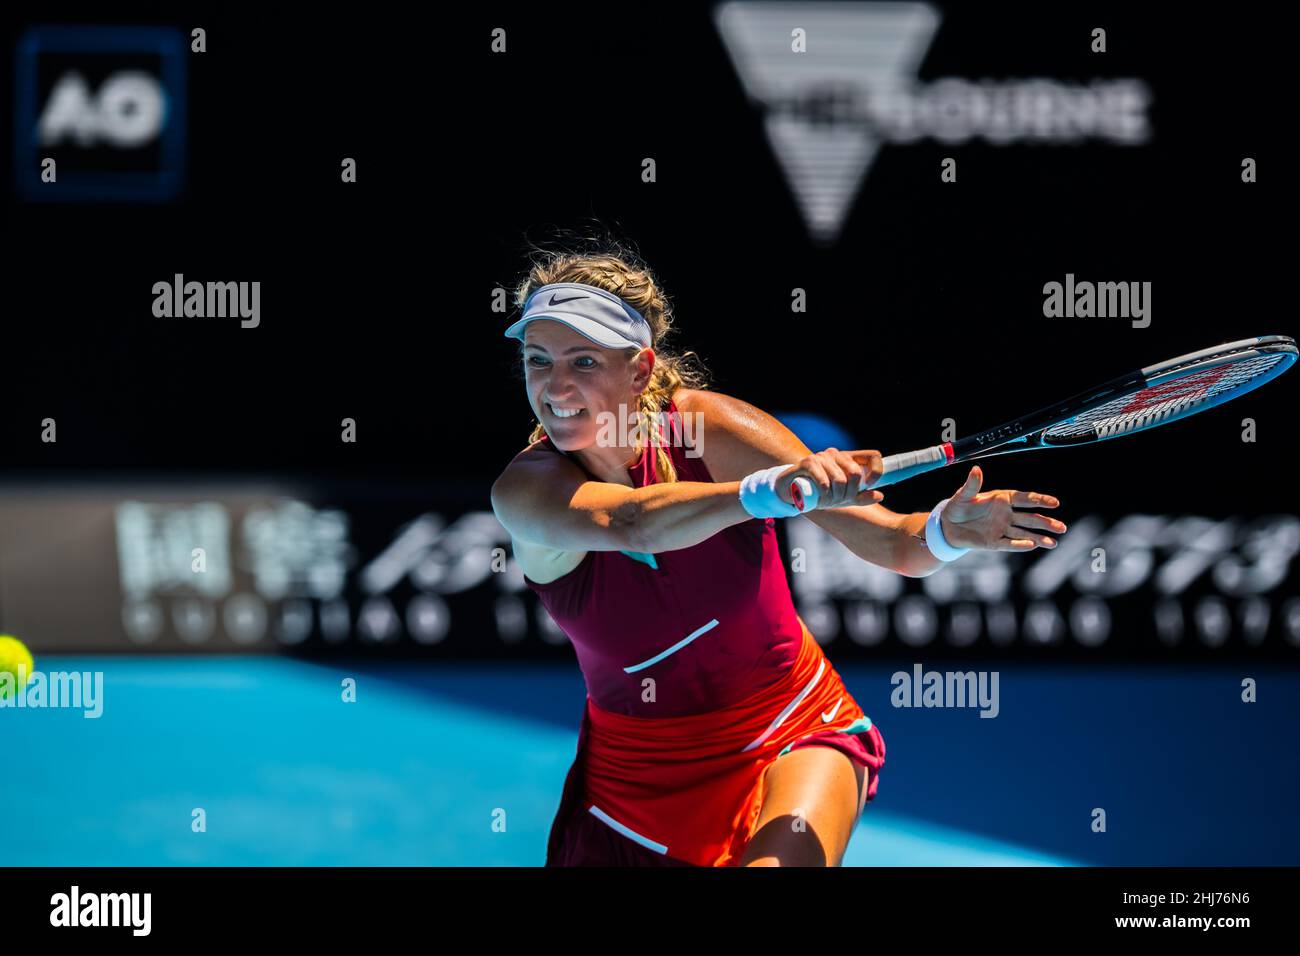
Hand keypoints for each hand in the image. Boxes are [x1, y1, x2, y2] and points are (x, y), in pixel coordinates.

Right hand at [776, 448, 885, 510]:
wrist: (790, 490)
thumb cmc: (819, 492)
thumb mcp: (843, 497)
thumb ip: (861, 497)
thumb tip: (880, 495)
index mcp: (848, 459)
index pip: (873, 456)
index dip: (876, 471)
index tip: (870, 485)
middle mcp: (836, 454)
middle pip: (856, 473)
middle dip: (849, 493)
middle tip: (838, 500)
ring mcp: (822, 457)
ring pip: (840, 480)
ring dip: (834, 497)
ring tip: (826, 501)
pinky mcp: (808, 462)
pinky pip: (824, 480)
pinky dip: (824, 493)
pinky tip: (820, 497)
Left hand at [939, 465, 1066, 550]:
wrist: (947, 526)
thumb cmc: (957, 506)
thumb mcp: (963, 495)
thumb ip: (972, 485)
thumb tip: (976, 469)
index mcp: (1002, 499)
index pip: (1025, 499)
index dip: (1040, 500)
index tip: (1054, 503)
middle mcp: (1006, 515)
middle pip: (1030, 518)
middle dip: (1046, 522)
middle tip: (1061, 527)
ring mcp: (1001, 529)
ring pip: (1024, 534)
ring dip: (1039, 538)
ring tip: (1053, 542)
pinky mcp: (994, 543)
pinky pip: (1009, 544)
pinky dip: (1020, 545)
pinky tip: (1032, 546)